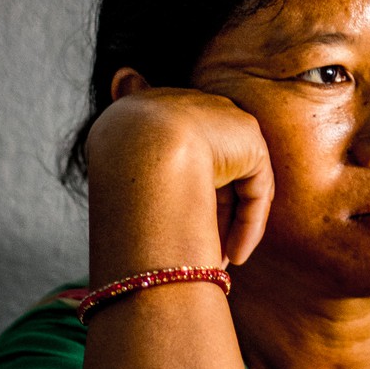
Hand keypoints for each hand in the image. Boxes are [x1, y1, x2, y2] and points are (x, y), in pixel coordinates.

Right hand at [86, 75, 274, 268]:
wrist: (140, 146)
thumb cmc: (117, 164)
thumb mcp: (117, 164)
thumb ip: (135, 162)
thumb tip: (137, 149)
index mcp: (152, 108)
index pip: (174, 154)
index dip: (175, 194)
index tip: (169, 227)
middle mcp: (190, 106)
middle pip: (207, 170)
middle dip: (205, 215)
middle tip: (197, 253)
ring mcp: (223, 118)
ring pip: (232, 183)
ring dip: (226, 227)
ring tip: (217, 262)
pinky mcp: (250, 138)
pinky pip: (253, 188)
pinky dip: (247, 225)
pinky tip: (234, 256)